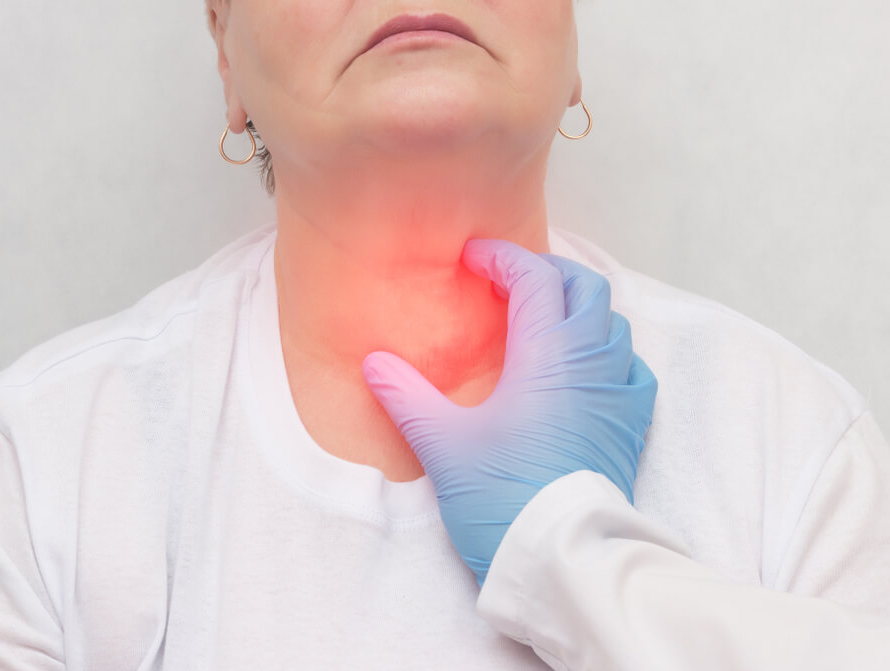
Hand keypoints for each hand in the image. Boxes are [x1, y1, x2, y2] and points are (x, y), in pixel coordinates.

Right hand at [362, 239, 657, 585]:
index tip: (473, 258)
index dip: (503, 258)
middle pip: (584, 287)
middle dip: (547, 272)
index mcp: (546, 354)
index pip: (534, 277)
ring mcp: (617, 393)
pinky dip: (609, 352)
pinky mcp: (630, 424)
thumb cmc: (503, 497)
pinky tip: (586, 370)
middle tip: (510, 282)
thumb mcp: (443, 444)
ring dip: (580, 308)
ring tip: (544, 319)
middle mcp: (590, 362)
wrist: (561, 557)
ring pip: (612, 323)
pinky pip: (632, 368)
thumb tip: (375, 364)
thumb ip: (407, 396)